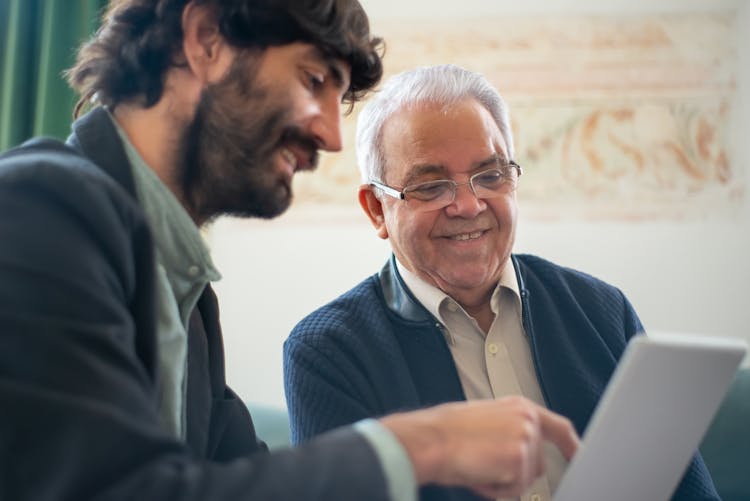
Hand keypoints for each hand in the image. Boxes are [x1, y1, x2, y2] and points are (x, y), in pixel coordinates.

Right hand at [380, 396, 578, 498]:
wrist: (430, 439)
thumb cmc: (446, 432)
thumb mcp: (485, 420)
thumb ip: (511, 431)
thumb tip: (521, 455)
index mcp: (519, 407)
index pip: (559, 428)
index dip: (572, 445)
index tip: (579, 456)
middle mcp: (527, 421)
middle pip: (537, 465)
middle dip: (514, 473)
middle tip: (484, 462)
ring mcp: (526, 440)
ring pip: (524, 480)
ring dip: (502, 481)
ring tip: (477, 464)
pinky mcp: (519, 461)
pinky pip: (512, 491)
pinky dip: (494, 489)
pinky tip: (478, 472)